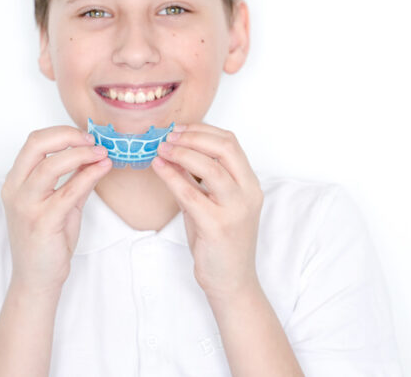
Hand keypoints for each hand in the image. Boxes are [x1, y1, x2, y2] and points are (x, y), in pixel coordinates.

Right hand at [1, 126, 111, 295]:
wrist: (38, 279)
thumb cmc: (47, 241)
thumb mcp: (64, 203)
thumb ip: (76, 179)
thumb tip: (97, 156)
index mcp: (16, 182)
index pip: (34, 142)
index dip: (61, 133)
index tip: (86, 136)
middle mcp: (15, 190)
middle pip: (36, 145)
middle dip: (68, 136)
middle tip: (92, 140)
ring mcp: (26, 206)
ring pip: (51, 165)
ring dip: (81, 154)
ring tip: (102, 154)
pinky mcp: (42, 222)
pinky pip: (67, 191)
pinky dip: (87, 176)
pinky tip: (102, 169)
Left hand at [151, 123, 263, 299]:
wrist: (231, 282)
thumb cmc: (220, 242)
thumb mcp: (211, 204)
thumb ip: (197, 179)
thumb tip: (174, 152)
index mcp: (250, 184)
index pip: (230, 143)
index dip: (203, 131)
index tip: (180, 129)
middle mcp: (248, 193)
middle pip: (225, 148)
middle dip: (193, 136)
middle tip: (169, 136)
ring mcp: (235, 210)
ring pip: (210, 167)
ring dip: (182, 152)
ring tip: (161, 149)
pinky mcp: (218, 226)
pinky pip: (190, 193)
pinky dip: (172, 176)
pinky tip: (159, 168)